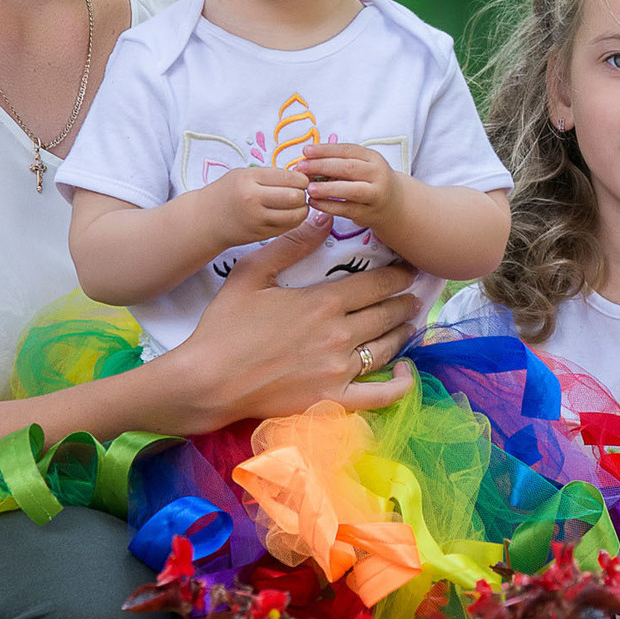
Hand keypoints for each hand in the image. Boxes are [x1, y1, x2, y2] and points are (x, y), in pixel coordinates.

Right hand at [177, 208, 425, 421]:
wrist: (206, 381)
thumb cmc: (224, 326)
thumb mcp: (251, 274)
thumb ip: (291, 245)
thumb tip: (324, 218)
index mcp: (322, 303)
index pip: (376, 283)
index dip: (398, 274)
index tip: (409, 268)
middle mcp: (338, 336)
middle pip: (386, 313)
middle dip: (405, 300)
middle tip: (414, 293)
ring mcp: (338, 371)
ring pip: (387, 347)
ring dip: (403, 332)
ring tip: (409, 322)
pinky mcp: (332, 400)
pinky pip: (379, 395)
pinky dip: (400, 386)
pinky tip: (407, 373)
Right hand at [197, 165, 310, 246]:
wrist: (206, 220)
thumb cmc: (227, 193)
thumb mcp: (244, 174)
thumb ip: (271, 175)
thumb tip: (302, 176)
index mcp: (249, 180)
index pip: (289, 178)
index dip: (301, 179)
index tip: (301, 179)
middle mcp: (253, 200)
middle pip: (295, 197)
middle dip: (303, 193)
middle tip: (299, 191)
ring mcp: (257, 220)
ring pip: (296, 215)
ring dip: (302, 208)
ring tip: (295, 203)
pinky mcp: (261, 235)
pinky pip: (289, 227)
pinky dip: (294, 220)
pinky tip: (288, 213)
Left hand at [294, 143, 399, 226]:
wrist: (393, 204)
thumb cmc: (370, 180)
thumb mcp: (362, 165)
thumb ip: (340, 161)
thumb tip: (308, 158)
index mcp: (373, 158)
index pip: (348, 150)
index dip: (326, 150)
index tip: (306, 151)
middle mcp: (377, 174)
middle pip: (348, 168)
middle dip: (322, 166)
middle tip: (301, 168)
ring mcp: (375, 195)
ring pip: (350, 190)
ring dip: (327, 188)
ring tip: (308, 187)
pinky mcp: (368, 213)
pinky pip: (346, 209)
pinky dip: (328, 206)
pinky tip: (313, 202)